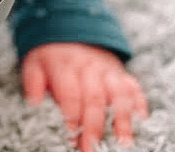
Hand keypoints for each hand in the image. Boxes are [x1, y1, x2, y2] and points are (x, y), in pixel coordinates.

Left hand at [21, 43, 147, 151]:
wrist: (71, 33)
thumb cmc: (52, 58)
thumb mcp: (35, 63)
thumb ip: (33, 82)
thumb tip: (34, 103)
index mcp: (65, 65)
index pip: (70, 92)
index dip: (71, 114)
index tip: (71, 133)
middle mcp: (88, 68)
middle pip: (94, 98)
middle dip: (94, 126)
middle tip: (91, 148)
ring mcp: (107, 71)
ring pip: (118, 93)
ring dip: (122, 118)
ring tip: (123, 142)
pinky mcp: (121, 74)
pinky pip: (134, 88)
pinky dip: (139, 104)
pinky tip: (141, 121)